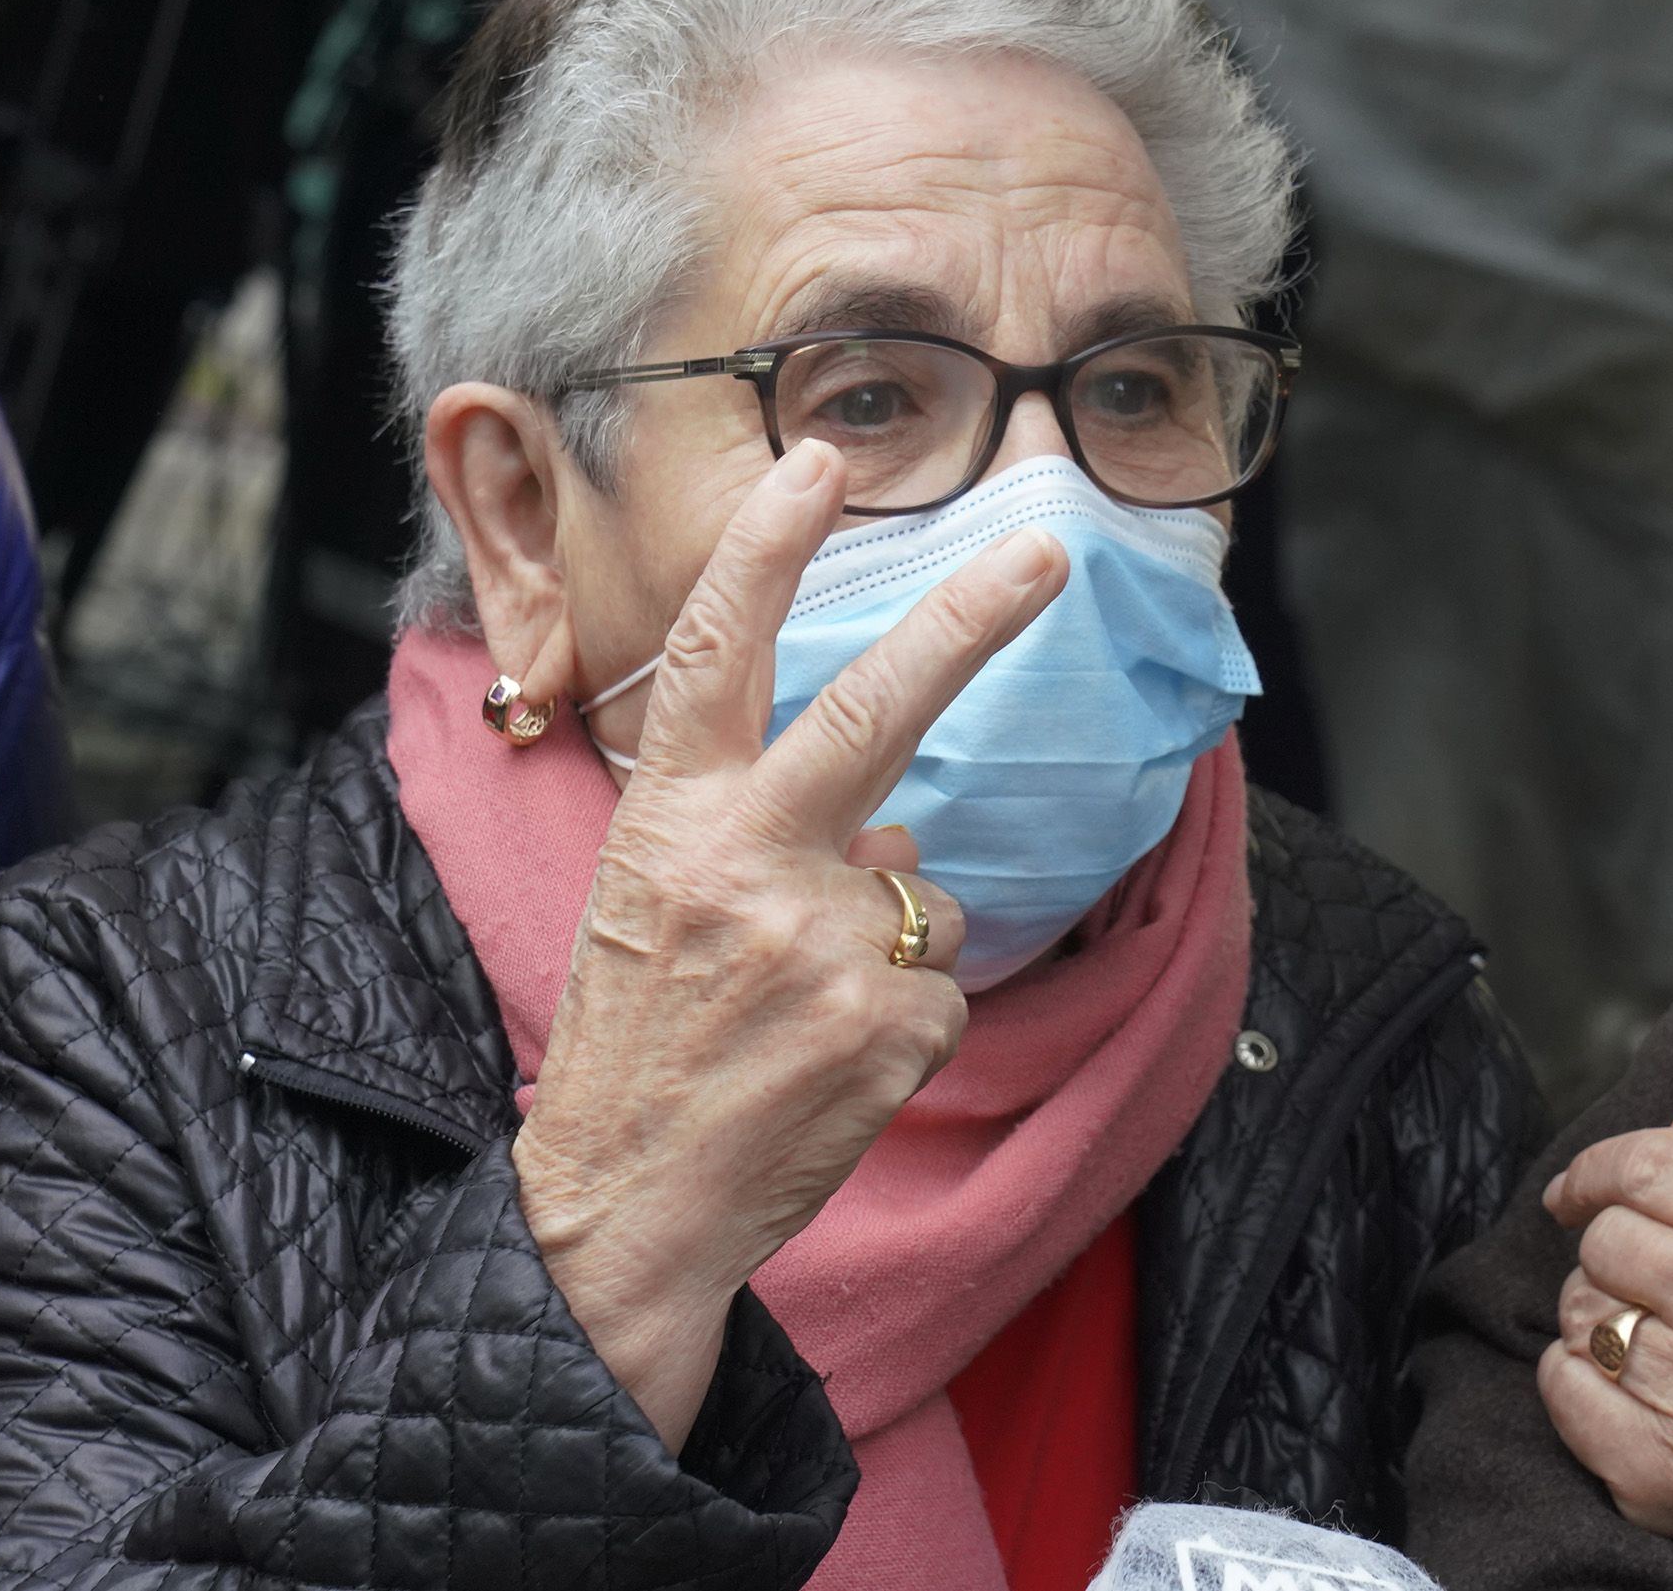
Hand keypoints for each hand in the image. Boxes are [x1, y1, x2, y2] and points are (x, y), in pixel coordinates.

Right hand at [510, 440, 1065, 1447]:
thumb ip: (759, 833)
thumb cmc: (640, 1042)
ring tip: (800, 1018)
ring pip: (928, 894)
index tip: (818, 462)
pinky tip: (832, 1070)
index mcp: (669, 821)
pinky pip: (945, 987)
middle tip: (1049, 553)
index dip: (769, 553)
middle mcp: (745, 864)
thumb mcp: (655, 905)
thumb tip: (893, 826)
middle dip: (971, 622)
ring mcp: (821, 945)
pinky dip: (907, 1024)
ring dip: (895, 945)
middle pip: (875, 711)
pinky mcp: (887, 1024)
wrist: (624, 1210)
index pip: (719, 657)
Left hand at [1535, 1085, 1672, 1540]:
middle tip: (1653, 1283)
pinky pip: (1566, 1389)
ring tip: (1655, 1337)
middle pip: (1607, 1240)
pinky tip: (1627, 1388)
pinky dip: (1575, 1383)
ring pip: (1583, 1314)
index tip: (1576, 1190)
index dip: (1598, 1169)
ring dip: (1597, 1319)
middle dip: (1612, 1254)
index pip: (1657, 1164)